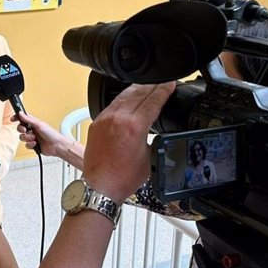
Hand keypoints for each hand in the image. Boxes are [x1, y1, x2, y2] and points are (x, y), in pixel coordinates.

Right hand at [14, 112, 84, 169]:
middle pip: (20, 128)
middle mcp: (32, 129)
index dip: (17, 118)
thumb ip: (28, 119)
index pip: (23, 118)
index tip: (13, 119)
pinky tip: (36, 144)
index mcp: (34, 122)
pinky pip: (26, 145)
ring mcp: (32, 137)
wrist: (56, 146)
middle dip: (22, 130)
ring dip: (28, 138)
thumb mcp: (39, 124)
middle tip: (26, 130)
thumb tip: (20, 113)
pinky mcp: (33, 145)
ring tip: (34, 138)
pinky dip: (30, 144)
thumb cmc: (51, 134)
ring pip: (22, 137)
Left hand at [83, 82, 174, 203]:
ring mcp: (105, 119)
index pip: (152, 100)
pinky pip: (112, 104)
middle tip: (162, 81)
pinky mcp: (97, 123)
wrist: (101, 186)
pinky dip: (123, 98)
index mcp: (134, 126)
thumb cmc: (123, 177)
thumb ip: (153, 138)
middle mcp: (118, 118)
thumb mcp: (150, 157)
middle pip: (138, 94)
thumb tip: (155, 130)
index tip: (170, 83)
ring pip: (123, 96)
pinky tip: (128, 98)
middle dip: (152, 86)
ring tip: (147, 85)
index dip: (164, 90)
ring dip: (137, 89)